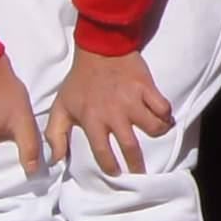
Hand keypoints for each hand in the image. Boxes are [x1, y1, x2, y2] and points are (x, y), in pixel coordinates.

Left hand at [47, 47, 175, 176]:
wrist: (100, 48)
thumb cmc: (79, 80)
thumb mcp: (61, 107)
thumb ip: (55, 135)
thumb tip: (56, 160)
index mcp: (93, 120)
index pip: (103, 152)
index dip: (110, 166)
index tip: (115, 173)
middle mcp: (114, 114)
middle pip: (131, 147)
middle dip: (137, 164)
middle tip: (140, 172)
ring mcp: (133, 101)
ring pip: (153, 127)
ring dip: (156, 133)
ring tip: (156, 134)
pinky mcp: (147, 88)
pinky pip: (163, 107)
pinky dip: (166, 115)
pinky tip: (163, 117)